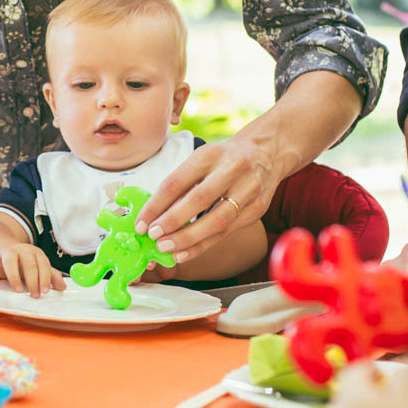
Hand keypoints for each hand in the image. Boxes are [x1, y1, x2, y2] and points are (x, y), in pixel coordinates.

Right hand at [0, 244, 64, 297]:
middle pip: (28, 263)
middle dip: (32, 280)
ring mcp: (7, 251)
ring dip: (14, 276)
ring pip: (10, 261)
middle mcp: (22, 250)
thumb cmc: (25, 264)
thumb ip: (50, 276)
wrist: (5, 251)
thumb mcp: (39, 268)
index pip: (43, 264)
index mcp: (36, 253)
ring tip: (17, 290)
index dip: (45, 279)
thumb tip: (63, 287)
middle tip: (34, 295)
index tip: (44, 292)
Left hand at [136, 134, 279, 263]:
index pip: (177, 181)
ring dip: (188, 239)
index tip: (141, 223)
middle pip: (199, 199)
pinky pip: (226, 233)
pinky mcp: (257, 210)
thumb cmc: (223, 160)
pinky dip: (202, 245)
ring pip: (216, 221)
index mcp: (209, 154)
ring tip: (166, 248)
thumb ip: (180, 184)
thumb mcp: (201, 160)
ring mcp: (248, 190)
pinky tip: (184, 252)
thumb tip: (152, 215)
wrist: (267, 154)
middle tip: (153, 237)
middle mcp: (232, 169)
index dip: (156, 205)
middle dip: (173, 221)